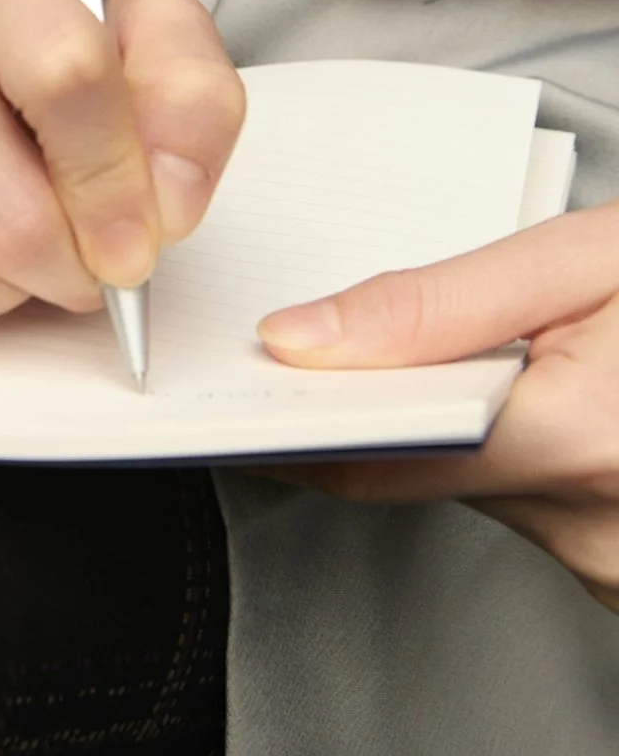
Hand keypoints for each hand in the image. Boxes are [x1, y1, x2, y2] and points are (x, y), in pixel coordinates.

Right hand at [0, 0, 242, 333]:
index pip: (66, 78)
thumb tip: (169, 202)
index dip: (119, 181)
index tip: (145, 237)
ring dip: (13, 289)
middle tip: (94, 256)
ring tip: (28, 241)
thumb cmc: (50, 36)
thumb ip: (192, 100)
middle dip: (74, 263)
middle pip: (5, 208)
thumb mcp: (150, 34)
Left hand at [252, 202, 618, 611]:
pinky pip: (527, 510)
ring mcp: (611, 565)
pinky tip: (534, 396)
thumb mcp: (585, 258)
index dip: (299, 419)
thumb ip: (440, 302)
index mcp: (580, 437)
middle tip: (341, 343)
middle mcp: (596, 529)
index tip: (242, 389)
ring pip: (471, 490)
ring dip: (455, 428)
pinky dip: (510, 456)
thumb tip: (302, 338)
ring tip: (480, 350)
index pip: (374, 455)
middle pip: (418, 472)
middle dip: (387, 405)